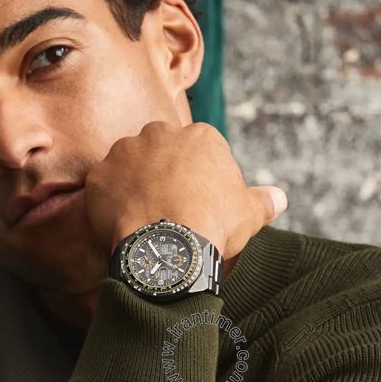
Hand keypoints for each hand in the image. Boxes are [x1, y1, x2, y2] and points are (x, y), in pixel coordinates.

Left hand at [84, 121, 286, 268]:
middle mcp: (160, 134)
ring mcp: (125, 151)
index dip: (200, 177)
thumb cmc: (214, 224)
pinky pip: (105, 184)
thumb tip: (280, 198)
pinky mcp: (100, 174)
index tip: (200, 200)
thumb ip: (264, 200)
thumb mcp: (249, 212)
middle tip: (171, 204)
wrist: (170, 247)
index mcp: (199, 137)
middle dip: (166, 172)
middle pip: (163, 151)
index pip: (199, 151)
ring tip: (147, 212)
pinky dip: (111, 199)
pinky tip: (124, 219)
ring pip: (131, 163)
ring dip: (137, 182)